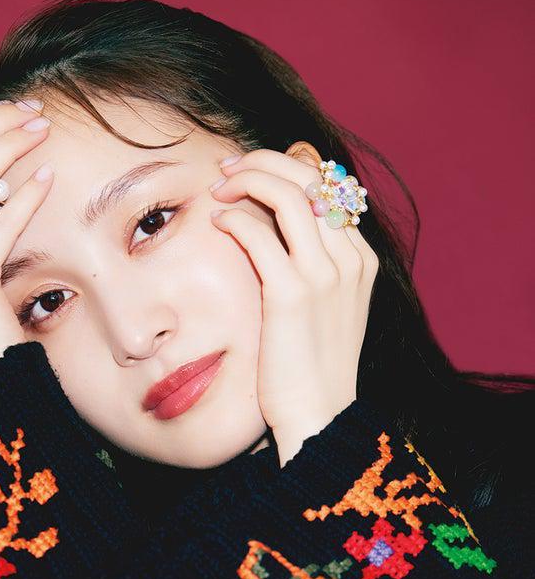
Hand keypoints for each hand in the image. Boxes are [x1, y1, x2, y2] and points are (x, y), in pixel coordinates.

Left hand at [210, 145, 378, 465]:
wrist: (319, 417)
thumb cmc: (310, 369)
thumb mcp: (322, 311)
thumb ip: (309, 267)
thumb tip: (272, 230)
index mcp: (361, 259)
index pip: (330, 185)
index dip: (288, 167)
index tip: (252, 173)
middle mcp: (350, 259)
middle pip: (312, 176)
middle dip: (265, 161)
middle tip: (228, 169)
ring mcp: (326, 275)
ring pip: (289, 193)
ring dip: (248, 179)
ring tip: (219, 189)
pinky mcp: (293, 294)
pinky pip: (259, 234)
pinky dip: (234, 220)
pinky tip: (217, 225)